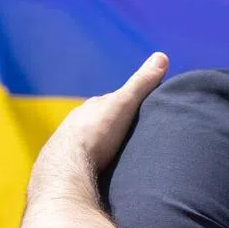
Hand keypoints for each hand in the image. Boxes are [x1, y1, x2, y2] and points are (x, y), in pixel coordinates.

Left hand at [31, 53, 169, 190]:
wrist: (67, 166)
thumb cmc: (96, 133)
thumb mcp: (124, 104)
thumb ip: (141, 83)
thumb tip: (162, 56)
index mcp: (91, 107)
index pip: (111, 101)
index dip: (127, 104)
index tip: (142, 110)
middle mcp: (77, 123)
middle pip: (100, 122)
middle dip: (114, 127)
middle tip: (133, 136)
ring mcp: (68, 144)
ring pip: (91, 142)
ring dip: (102, 147)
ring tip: (120, 157)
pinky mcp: (66, 166)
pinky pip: (83, 161)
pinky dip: (93, 163)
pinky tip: (102, 171)